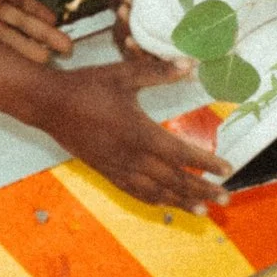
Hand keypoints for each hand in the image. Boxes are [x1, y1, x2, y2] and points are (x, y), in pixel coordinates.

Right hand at [43, 40, 229, 209]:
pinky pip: (134, 191)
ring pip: (156, 191)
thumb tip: (190, 64)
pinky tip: (165, 204)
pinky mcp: (105, 171)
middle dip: (202, 190)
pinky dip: (154, 200)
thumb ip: (159, 72)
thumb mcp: (124, 74)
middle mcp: (131, 156)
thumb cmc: (87, 86)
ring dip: (182, 202)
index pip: (182, 154)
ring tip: (203, 211)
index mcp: (139, 132)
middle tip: (225, 198)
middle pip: (174, 179)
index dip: (206, 163)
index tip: (227, 169)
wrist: (49, 104)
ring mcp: (117, 167)